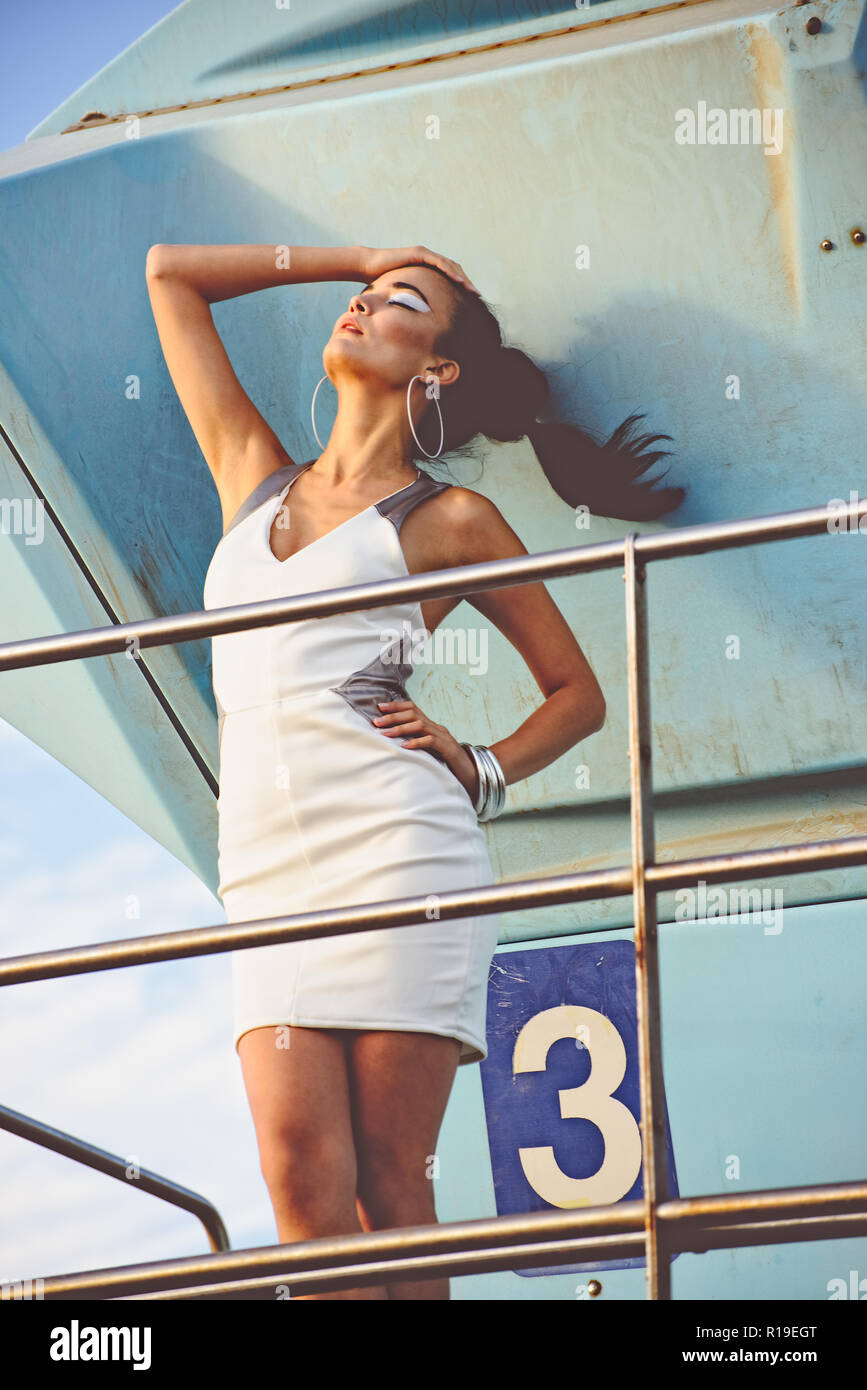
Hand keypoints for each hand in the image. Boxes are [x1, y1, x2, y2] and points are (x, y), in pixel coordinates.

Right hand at [356, 244, 479, 295]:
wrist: (368, 267)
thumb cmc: (382, 281)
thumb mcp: (403, 292)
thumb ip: (414, 298)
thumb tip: (420, 316)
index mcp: (427, 267)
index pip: (449, 275)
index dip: (461, 286)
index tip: (470, 299)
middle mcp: (428, 258)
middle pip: (454, 270)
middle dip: (467, 283)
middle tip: (478, 296)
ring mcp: (425, 254)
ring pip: (450, 266)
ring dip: (463, 278)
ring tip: (473, 291)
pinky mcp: (419, 253)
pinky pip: (439, 263)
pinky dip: (451, 272)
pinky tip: (460, 282)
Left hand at [372, 699, 478, 800]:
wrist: (473, 775)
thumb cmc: (447, 765)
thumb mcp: (429, 752)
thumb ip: (416, 744)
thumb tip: (394, 744)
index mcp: (432, 726)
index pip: (413, 709)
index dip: (396, 706)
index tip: (380, 707)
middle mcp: (437, 728)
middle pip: (414, 714)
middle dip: (393, 716)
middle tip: (376, 721)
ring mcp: (444, 737)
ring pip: (420, 725)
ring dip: (400, 728)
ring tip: (385, 733)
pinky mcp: (448, 749)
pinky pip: (431, 741)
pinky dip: (416, 742)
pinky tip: (404, 747)